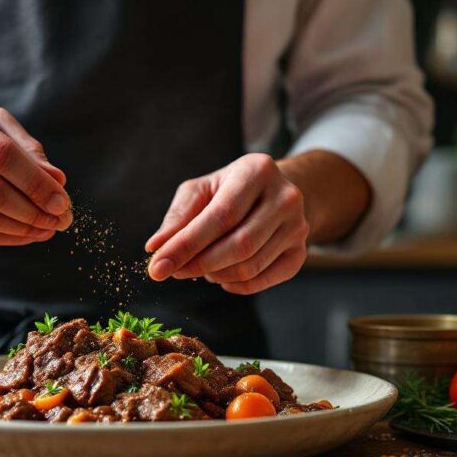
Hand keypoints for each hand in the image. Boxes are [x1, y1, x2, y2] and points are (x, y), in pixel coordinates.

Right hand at [0, 96, 72, 244]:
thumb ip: (28, 150)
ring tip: (48, 229)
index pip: (1, 154)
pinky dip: (5, 238)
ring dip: (22, 228)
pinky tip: (27, 234)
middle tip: (60, 220)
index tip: (61, 200)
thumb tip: (57, 182)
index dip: (35, 181)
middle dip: (33, 210)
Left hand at [145, 154, 308, 294]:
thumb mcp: (200, 191)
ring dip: (215, 274)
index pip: (220, 216)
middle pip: (239, 244)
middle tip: (173, 272)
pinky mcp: (300, 252)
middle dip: (199, 264)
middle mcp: (285, 197)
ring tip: (198, 267)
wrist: (272, 194)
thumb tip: (156, 247)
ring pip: (250, 266)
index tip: (156, 267)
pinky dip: (235, 286)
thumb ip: (178, 217)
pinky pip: (263, 280)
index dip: (186, 245)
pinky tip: (220, 276)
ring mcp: (298, 226)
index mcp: (257, 171)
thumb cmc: (227, 191)